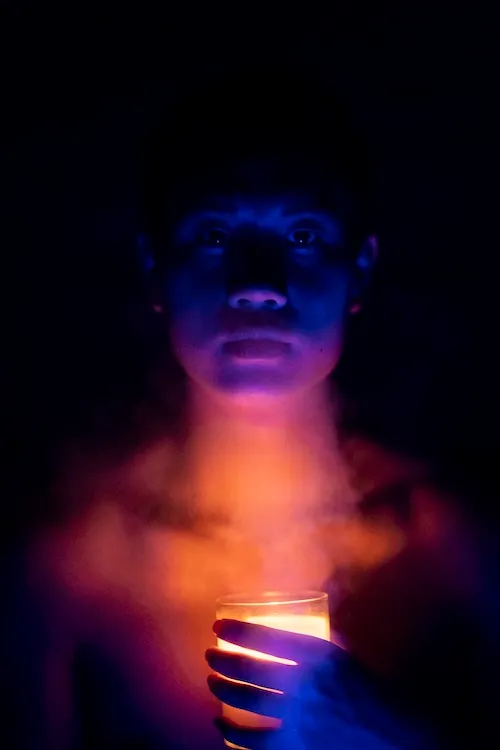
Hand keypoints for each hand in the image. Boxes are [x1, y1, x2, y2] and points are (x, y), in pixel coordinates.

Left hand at [206, 619, 436, 749]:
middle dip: (221, 660)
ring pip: (247, 700)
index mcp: (319, 654)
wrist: (394, 736)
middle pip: (249, 668)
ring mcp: (299, 718)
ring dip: (222, 689)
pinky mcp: (296, 748)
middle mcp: (306, 683)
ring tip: (212, 681)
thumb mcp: (344, 656)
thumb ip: (315, 641)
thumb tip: (287, 622)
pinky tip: (221, 723)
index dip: (237, 630)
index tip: (218, 626)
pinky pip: (254, 742)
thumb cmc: (369, 692)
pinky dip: (232, 733)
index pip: (267, 636)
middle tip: (209, 656)